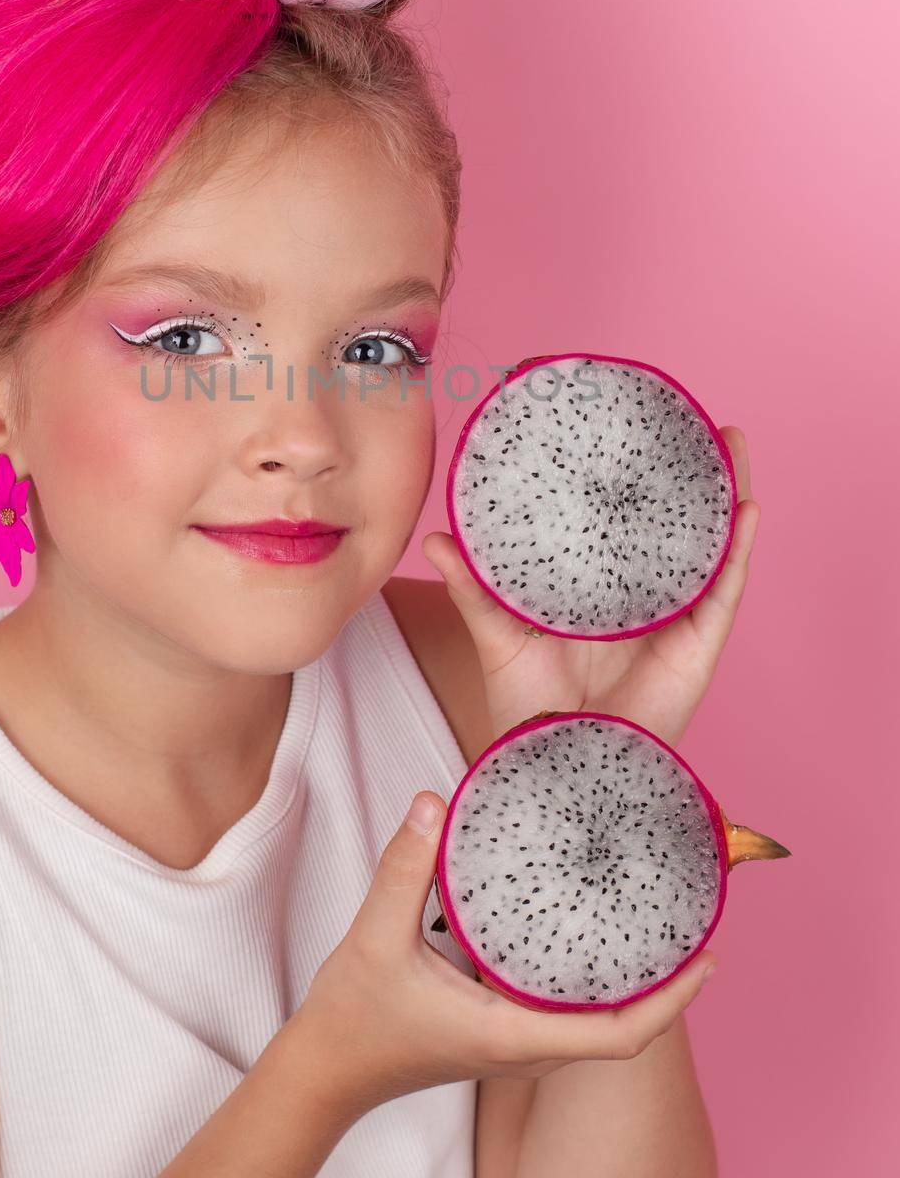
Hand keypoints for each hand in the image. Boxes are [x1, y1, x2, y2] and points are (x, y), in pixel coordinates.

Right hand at [293, 791, 717, 1114]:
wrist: (328, 1068)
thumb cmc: (354, 1016)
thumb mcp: (375, 936)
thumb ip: (406, 867)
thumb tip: (436, 801)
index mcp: (512, 1034)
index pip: (617, 1035)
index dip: (673, 1000)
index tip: (709, 956)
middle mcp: (526, 1048)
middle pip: (623, 1029)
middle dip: (669, 984)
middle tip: (696, 921)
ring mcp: (517, 1046)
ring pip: (599, 1023)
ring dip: (638, 984)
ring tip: (663, 924)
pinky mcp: (505, 1033)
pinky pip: (571, 1014)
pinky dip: (600, 984)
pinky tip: (600, 936)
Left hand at [422, 425, 758, 747]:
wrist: (557, 762)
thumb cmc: (530, 708)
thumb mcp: (499, 634)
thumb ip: (474, 588)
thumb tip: (439, 538)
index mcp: (603, 592)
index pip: (626, 527)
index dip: (637, 484)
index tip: (636, 432)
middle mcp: (645, 600)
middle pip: (678, 529)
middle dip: (693, 477)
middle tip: (700, 424)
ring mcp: (675, 620)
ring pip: (711, 547)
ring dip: (727, 495)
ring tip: (731, 443)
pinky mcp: (697, 646)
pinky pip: (724, 590)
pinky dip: (738, 550)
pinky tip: (747, 509)